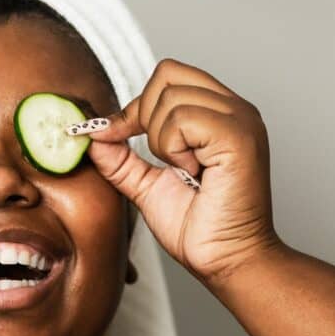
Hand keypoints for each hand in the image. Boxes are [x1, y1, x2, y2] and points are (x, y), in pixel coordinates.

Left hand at [87, 59, 282, 286]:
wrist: (225, 261)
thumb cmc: (200, 229)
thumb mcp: (147, 185)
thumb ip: (121, 158)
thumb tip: (94, 134)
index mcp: (218, 113)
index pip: (168, 74)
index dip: (137, 105)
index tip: (120, 137)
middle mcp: (234, 108)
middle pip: (166, 74)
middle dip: (146, 118)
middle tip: (163, 159)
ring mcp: (240, 119)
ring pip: (171, 97)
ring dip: (163, 142)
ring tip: (185, 172)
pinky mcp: (239, 136)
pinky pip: (183, 119)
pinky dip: (175, 149)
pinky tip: (193, 173)